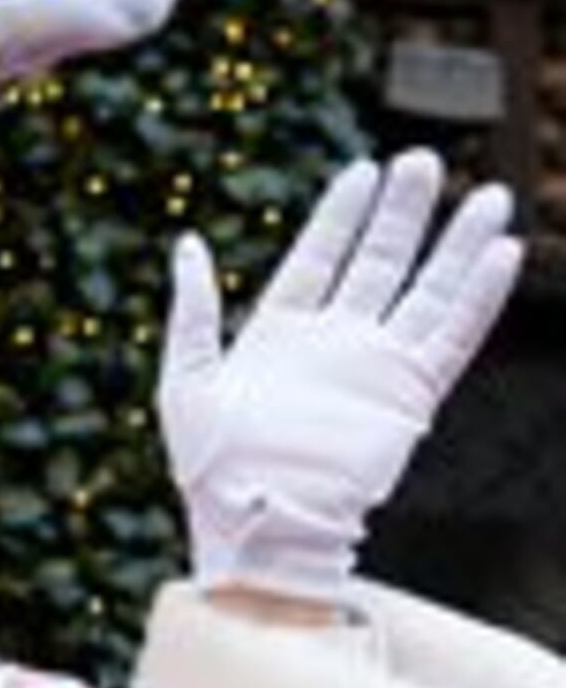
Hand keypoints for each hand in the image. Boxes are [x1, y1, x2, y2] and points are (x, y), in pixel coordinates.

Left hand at [158, 148, 520, 603]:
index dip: (341, 215)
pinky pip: (453, 338)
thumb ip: (191, 310)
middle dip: (402, 213)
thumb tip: (185, 242)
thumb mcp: (185, 378)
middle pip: (378, 263)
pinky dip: (479, 298)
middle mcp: (334, 344)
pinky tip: (502, 256)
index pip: (318, 257)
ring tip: (487, 196)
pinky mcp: (409, 397)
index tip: (364, 170)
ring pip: (427, 291)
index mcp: (278, 335)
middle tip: (425, 161)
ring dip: (456, 245)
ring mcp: (375, 368)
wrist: (255, 525)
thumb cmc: (209, 467)